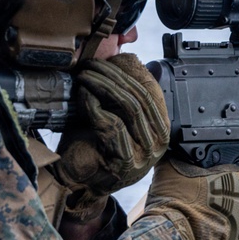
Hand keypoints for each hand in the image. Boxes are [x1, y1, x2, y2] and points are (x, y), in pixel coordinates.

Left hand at [54, 53, 169, 223]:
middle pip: (140, 98)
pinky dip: (96, 107)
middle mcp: (159, 143)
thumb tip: (129, 58)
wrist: (77, 181)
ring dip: (104, 87)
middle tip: (92, 65)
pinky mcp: (129, 164)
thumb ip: (123, 95)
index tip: (107, 60)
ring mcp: (147, 155)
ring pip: (129, 109)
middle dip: (113, 77)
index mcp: (161, 129)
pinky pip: (114, 126)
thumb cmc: (92, 146)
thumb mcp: (113, 114)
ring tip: (85, 76)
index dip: (129, 73)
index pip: (151, 93)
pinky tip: (83, 96)